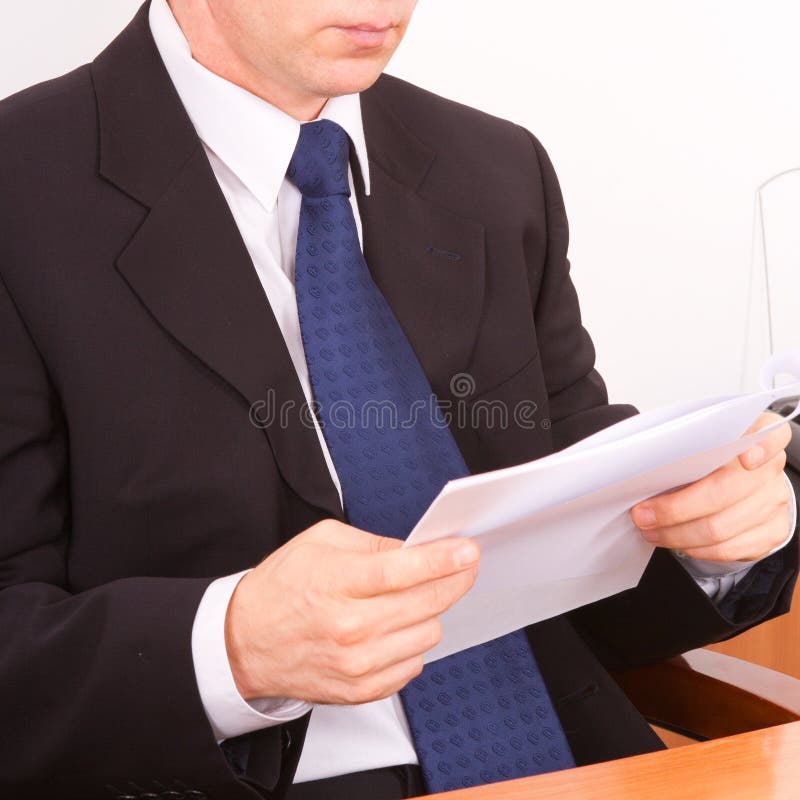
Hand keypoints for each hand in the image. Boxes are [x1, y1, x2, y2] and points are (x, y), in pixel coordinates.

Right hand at [224, 519, 478, 704]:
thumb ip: (372, 543)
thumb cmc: (282, 588)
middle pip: (427, 603)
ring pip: (428, 634)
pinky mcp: (362, 690)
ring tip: (407, 600)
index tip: (467, 552)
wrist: (245, 642)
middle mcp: (351, 628)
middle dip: (453, 580)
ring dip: (428, 612)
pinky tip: (391, 629)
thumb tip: (415, 550)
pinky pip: (414, 664)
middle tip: (460, 566)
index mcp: (337, 583)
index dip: (442, 560)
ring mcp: (358, 664)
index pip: (403, 571)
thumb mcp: (320, 542)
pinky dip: (412, 643)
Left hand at [631, 412, 792, 562]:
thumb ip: (685, 448)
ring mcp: (773, 502)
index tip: (745, 458)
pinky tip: (675, 541)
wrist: (742, 488)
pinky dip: (694, 548)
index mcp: (755, 435)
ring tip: (650, 531)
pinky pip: (727, 548)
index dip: (761, 447)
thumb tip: (645, 466)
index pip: (769, 434)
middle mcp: (770, 469)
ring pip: (719, 528)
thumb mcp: (699, 445)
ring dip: (676, 533)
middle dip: (674, 509)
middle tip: (643, 515)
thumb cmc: (711, 461)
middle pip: (723, 492)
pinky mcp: (771, 532)